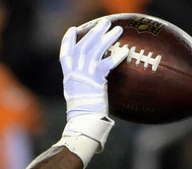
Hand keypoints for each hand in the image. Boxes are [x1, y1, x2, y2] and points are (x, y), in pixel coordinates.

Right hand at [57, 20, 126, 163]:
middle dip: (93, 33)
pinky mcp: (96, 81)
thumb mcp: (77, 96)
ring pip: (95, 51)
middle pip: (83, 47)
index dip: (68, 42)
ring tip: (117, 30)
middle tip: (104, 23)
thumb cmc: (83, 113)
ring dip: (106, 39)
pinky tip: (125, 50)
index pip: (65, 54)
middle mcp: (75, 74)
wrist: (83, 122)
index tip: (73, 30)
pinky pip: (107, 64)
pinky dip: (116, 56)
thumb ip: (82, 83)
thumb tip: (92, 77)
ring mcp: (84, 76)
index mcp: (68, 77)